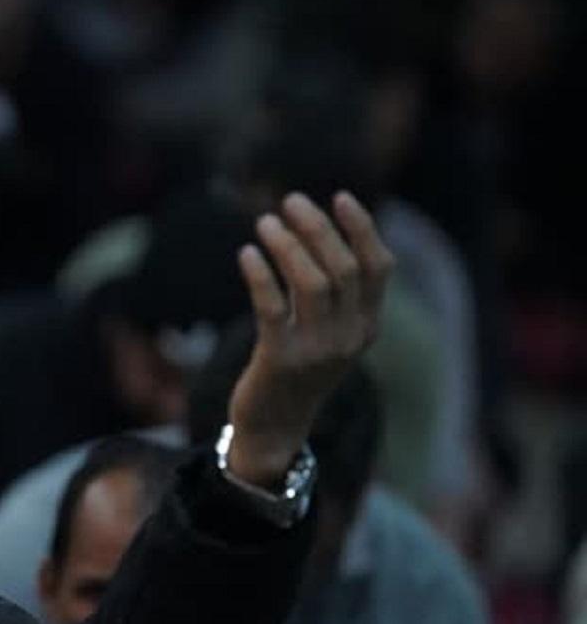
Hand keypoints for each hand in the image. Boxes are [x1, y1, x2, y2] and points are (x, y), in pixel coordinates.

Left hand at [227, 191, 393, 488]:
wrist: (275, 427)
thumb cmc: (296, 367)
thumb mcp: (327, 332)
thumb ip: (331, 292)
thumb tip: (316, 231)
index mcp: (367, 326)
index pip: (377, 268)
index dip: (362, 228)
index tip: (339, 196)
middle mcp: (349, 337)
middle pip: (343, 268)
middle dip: (318, 228)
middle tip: (290, 201)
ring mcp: (317, 350)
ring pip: (313, 283)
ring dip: (288, 246)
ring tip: (264, 222)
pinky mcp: (280, 360)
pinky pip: (272, 308)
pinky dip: (261, 275)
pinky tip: (246, 253)